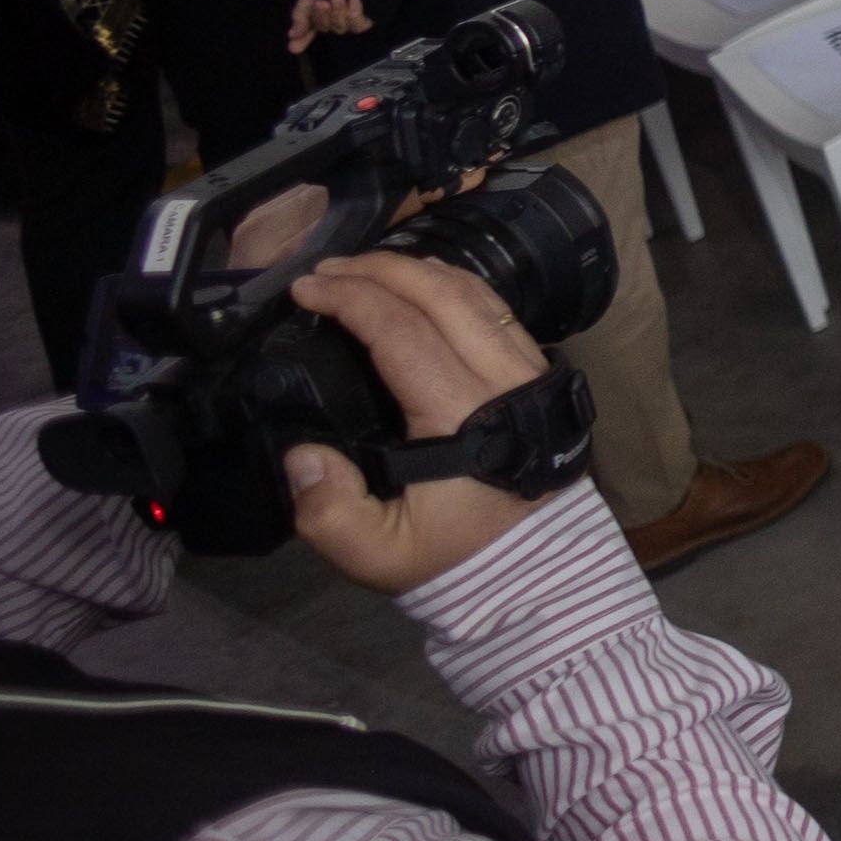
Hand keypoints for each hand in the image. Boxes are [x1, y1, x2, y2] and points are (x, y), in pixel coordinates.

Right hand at [273, 247, 553, 596]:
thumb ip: (330, 511)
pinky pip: (496, 310)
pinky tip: (420, 283)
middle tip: (323, 270)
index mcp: (462, 412)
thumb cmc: (451, 557)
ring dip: (417, 270)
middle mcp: (503, 378)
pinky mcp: (539, 373)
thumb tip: (301, 455)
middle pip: (442, 294)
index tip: (305, 289)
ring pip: (476, 294)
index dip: (351, 300)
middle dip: (378, 270)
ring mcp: (529, 370)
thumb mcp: (377, 553)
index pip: (402, 331)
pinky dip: (454, 285)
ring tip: (362, 269)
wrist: (529, 571)